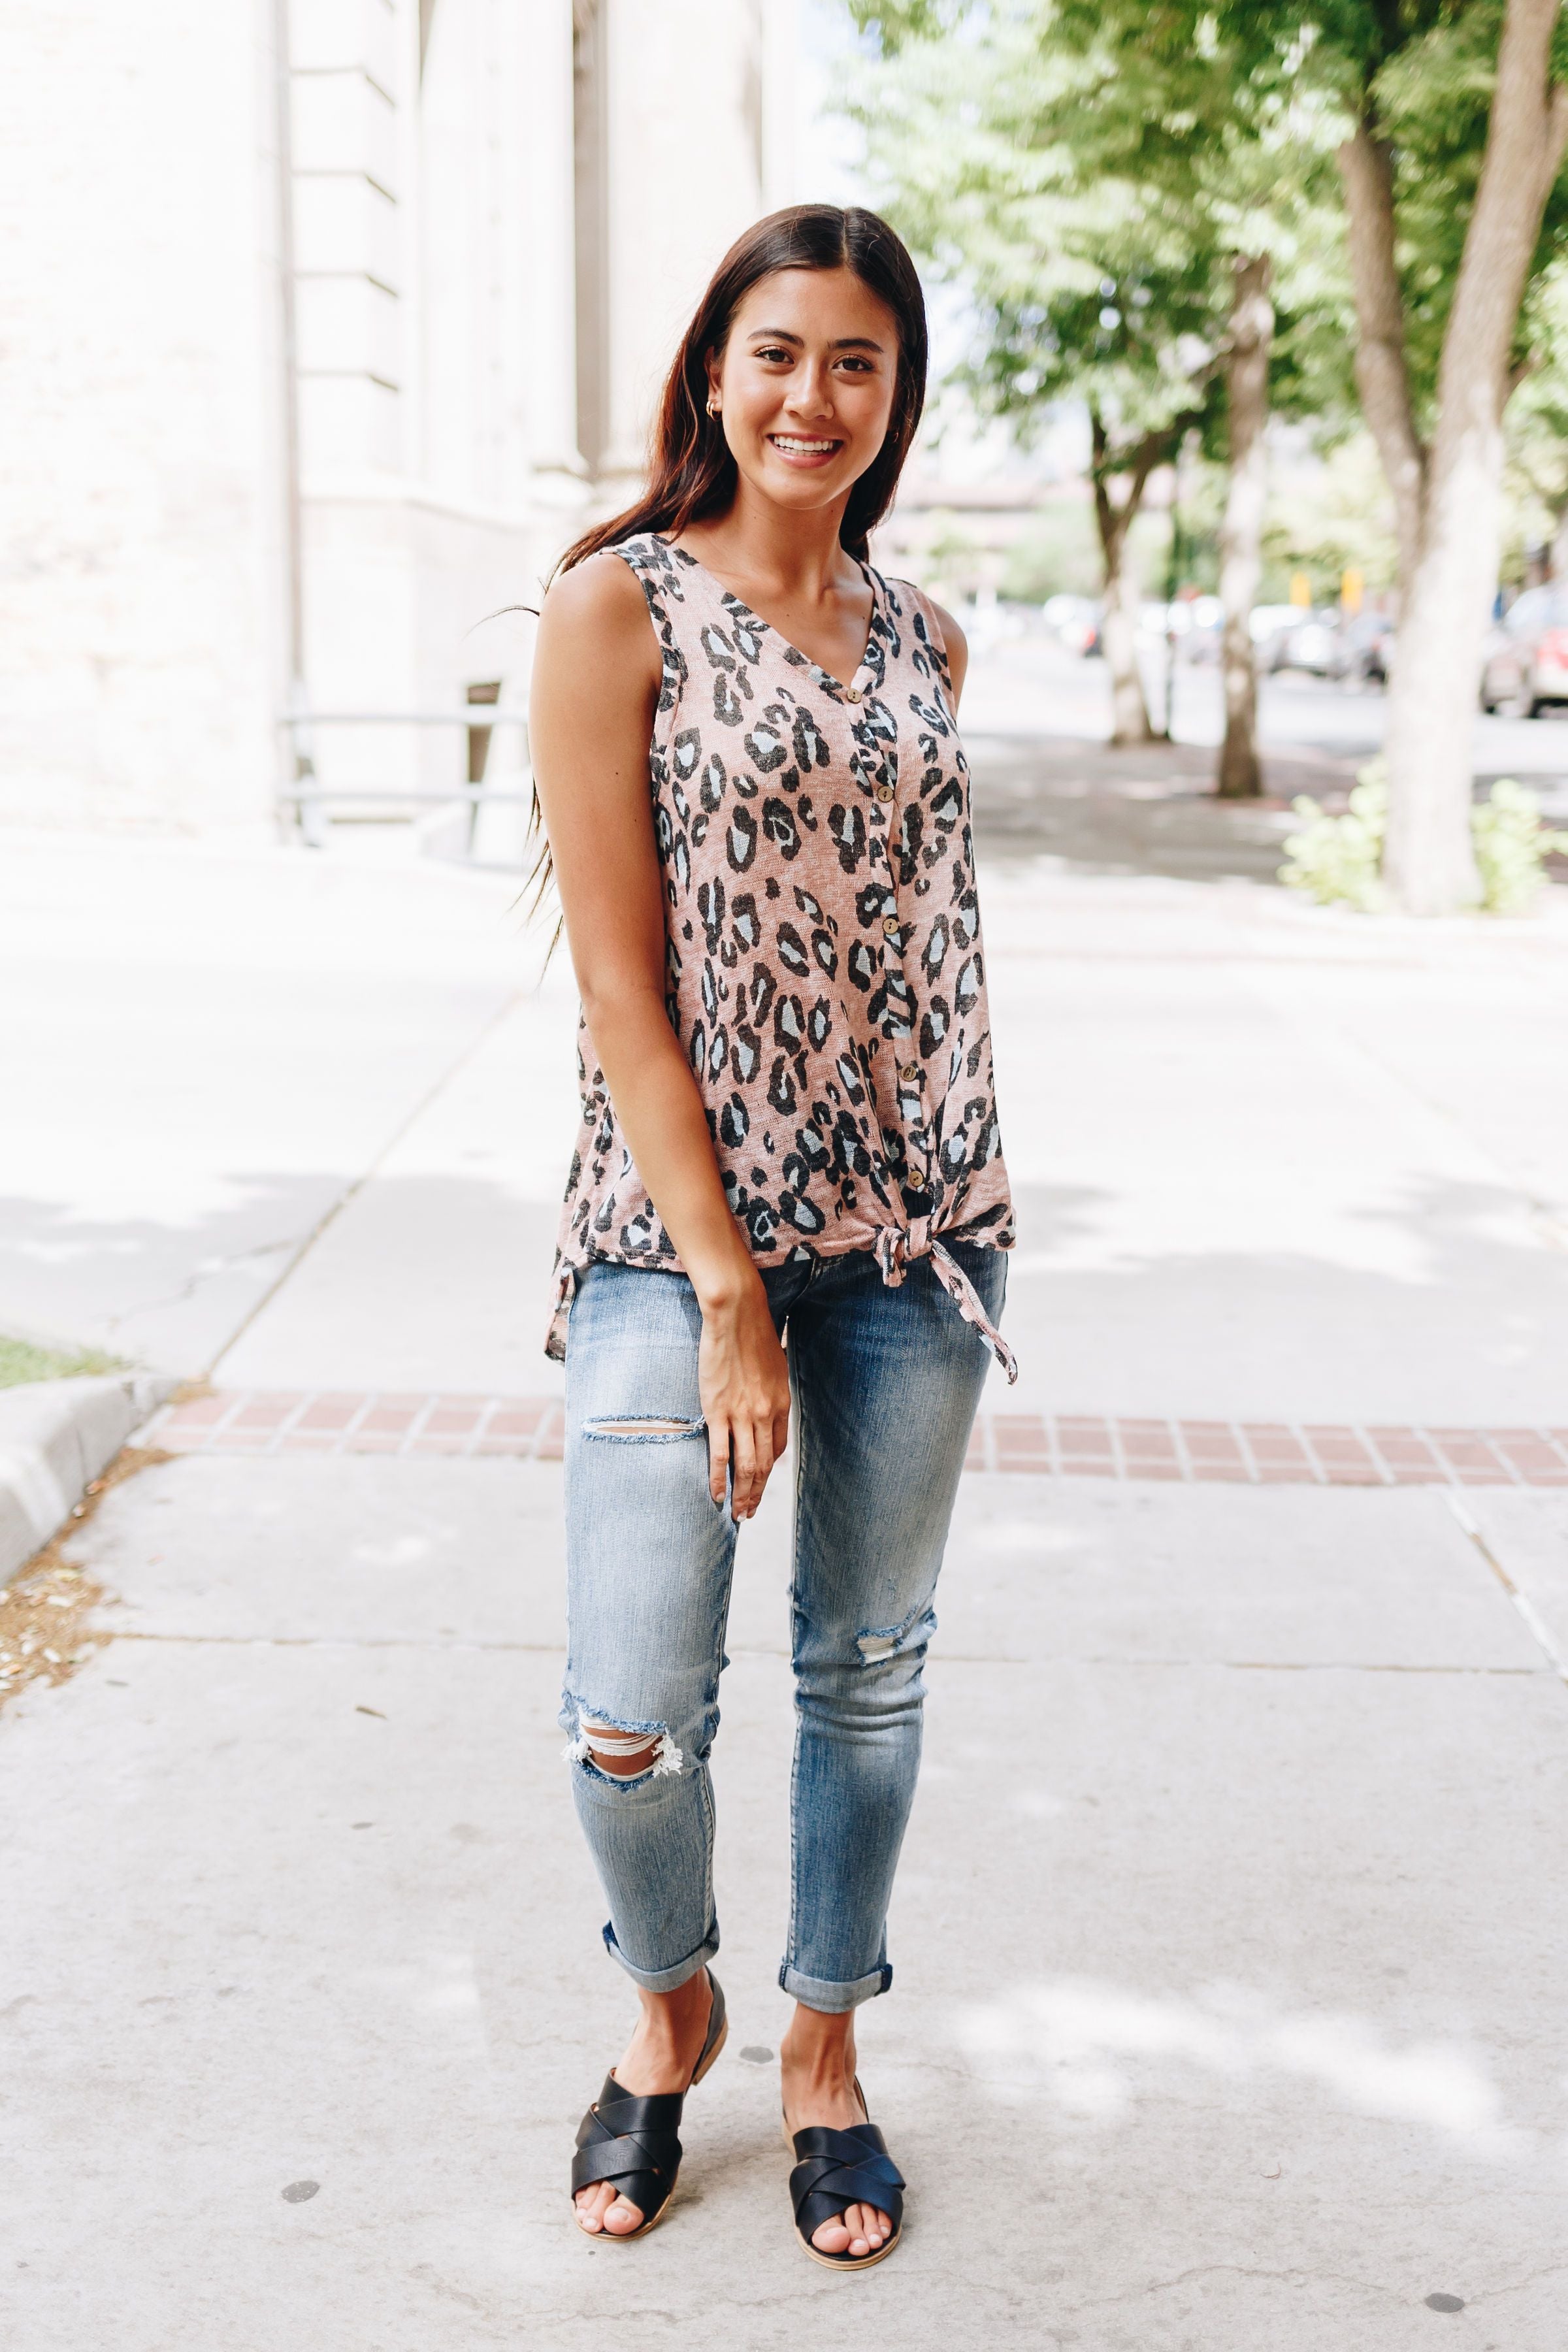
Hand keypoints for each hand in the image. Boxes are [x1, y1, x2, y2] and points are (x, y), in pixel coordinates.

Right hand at [697, 1271, 790, 1519]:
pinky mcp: (718, 1412)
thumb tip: (764, 1407)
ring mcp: (742, 1415)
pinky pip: (720, 1454)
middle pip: (763, 1465)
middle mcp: (765, 1415)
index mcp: (780, 1404)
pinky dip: (719, 1478)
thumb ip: (770, 1393)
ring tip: (737, 1513)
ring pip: (745, 1466)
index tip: (759, 1481)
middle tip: (748, 1513)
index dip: (768, 1470)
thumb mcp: (775, 1368)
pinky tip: (716, 1494)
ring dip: (742, 1494)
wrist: (736, 1317)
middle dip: (757, 1492)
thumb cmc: (755, 1337)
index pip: (776, 1449)